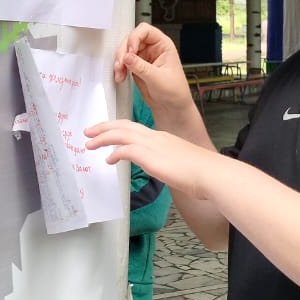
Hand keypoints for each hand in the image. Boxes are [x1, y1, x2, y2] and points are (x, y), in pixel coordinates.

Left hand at [85, 118, 221, 200]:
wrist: (210, 173)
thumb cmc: (200, 172)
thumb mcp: (179, 162)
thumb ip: (166, 162)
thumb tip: (161, 167)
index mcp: (162, 137)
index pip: (134, 127)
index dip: (118, 128)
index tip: (106, 131)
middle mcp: (155, 137)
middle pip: (123, 125)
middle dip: (104, 127)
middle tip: (89, 131)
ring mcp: (153, 145)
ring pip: (121, 134)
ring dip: (103, 137)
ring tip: (89, 142)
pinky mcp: (150, 156)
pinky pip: (126, 150)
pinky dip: (115, 152)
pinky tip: (109, 160)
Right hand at [112, 24, 194, 116]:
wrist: (171, 107)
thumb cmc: (175, 91)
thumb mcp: (158, 78)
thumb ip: (141, 67)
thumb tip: (127, 56)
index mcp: (163, 45)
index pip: (145, 31)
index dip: (135, 38)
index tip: (131, 50)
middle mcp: (152, 48)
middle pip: (131, 39)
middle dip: (123, 51)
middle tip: (122, 64)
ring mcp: (143, 57)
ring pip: (125, 50)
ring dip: (120, 61)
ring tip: (120, 73)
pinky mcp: (136, 67)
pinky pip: (123, 62)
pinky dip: (120, 68)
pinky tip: (120, 76)